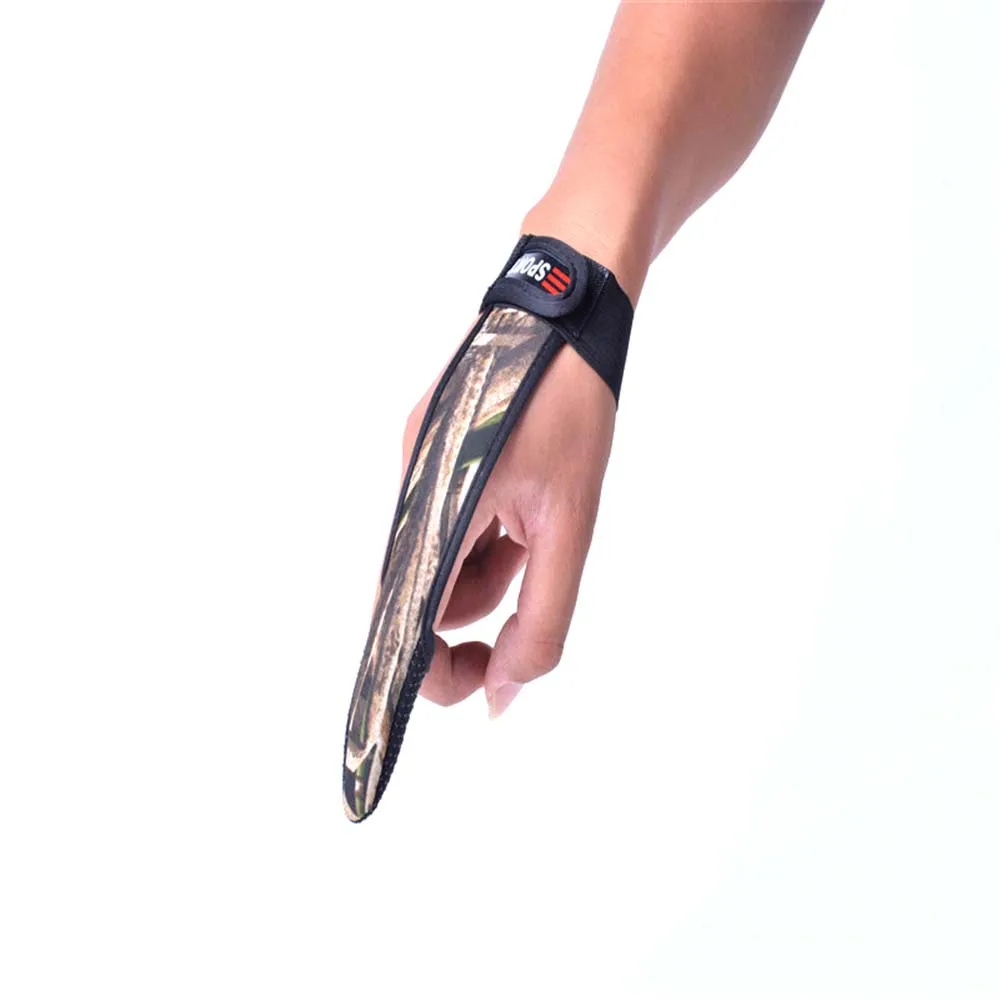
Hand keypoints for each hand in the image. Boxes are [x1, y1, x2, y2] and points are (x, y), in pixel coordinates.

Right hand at [403, 337, 616, 717]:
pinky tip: (516, 505)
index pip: (403, 623)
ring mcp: (412, 465)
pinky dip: (479, 534)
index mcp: (434, 509)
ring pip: (435, 559)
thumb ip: (540, 619)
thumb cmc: (573, 411)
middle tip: (530, 574)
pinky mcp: (424, 450)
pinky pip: (441, 519)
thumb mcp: (570, 525)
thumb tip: (502, 697)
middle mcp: (407, 489)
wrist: (563, 313)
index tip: (480, 685)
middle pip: (422, 595)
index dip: (432, 673)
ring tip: (530, 529)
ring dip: (484, 569)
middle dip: (479, 608)